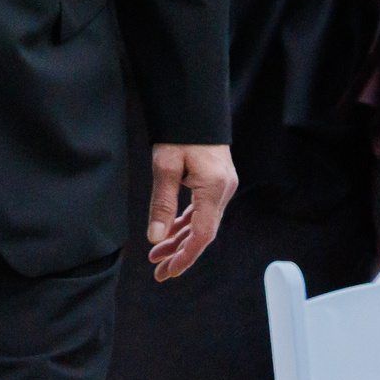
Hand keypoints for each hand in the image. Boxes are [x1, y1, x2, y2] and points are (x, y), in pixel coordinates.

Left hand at [145, 143, 237, 280]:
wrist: (193, 107)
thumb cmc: (179, 133)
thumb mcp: (164, 166)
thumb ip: (162, 204)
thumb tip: (156, 237)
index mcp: (213, 188)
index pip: (202, 234)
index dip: (185, 256)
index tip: (169, 271)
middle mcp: (223, 190)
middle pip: (203, 232)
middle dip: (180, 254)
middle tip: (159, 271)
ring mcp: (223, 186)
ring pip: (203, 223)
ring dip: (181, 239)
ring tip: (158, 256)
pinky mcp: (217, 182)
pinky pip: (203, 210)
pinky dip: (187, 223)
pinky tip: (172, 234)